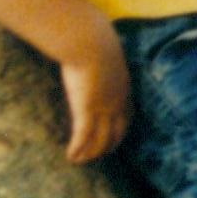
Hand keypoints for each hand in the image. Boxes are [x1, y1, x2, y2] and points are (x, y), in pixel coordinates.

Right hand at [59, 32, 130, 164]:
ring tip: (79, 160)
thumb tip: (90, 51)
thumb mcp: (101, 49)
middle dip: (107, 146)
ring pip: (99, 140)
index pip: (126, 116)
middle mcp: (117, 102)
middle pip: (116, 133)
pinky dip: (77, 149)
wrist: (89, 40)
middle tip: (97, 154)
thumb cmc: (92, 38)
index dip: (120, 129)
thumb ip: (99, 56)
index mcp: (124, 87)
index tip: (114, 137)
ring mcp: (103, 108)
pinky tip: (70, 156)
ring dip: (89, 153)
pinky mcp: (86, 111)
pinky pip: (83, 137)